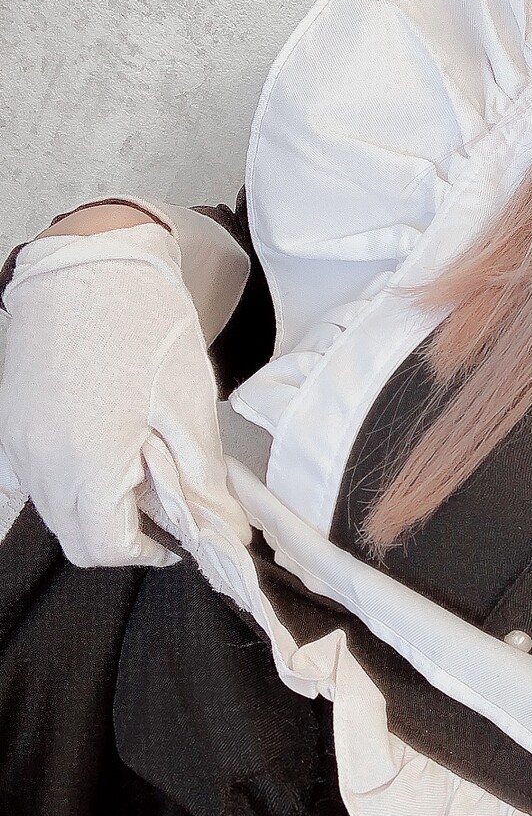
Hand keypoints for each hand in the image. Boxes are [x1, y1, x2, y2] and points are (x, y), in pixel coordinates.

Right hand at [0, 221, 252, 565]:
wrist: (92, 264)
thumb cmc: (142, 327)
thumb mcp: (190, 410)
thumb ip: (204, 484)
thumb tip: (227, 532)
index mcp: (85, 464)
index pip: (107, 548)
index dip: (151, 551)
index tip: (182, 533)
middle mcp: (41, 462)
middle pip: (79, 537)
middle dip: (126, 535)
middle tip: (168, 504)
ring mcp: (21, 443)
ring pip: (58, 510)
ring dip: (100, 508)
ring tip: (141, 466)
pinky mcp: (15, 424)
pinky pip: (42, 477)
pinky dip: (76, 480)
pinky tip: (110, 445)